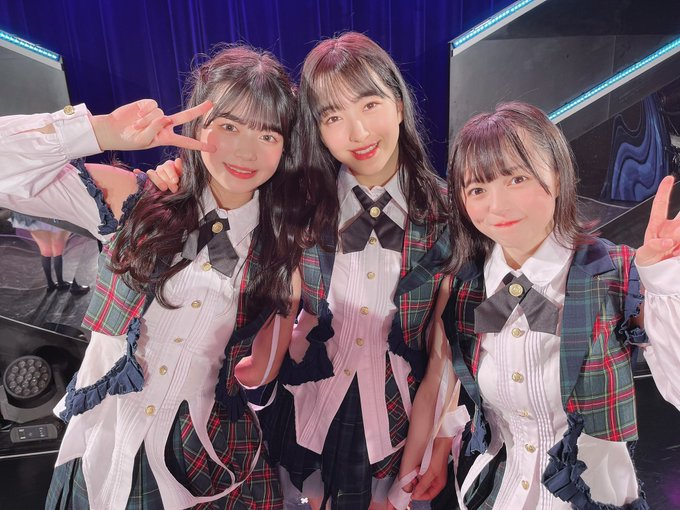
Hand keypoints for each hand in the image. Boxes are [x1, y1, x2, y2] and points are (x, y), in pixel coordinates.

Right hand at [90, 99, 214, 152]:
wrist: (113, 130)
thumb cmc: (129, 140)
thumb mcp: (143, 141)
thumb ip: (155, 130)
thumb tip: (165, 117)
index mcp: (166, 138)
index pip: (186, 142)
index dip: (199, 145)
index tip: (213, 149)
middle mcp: (164, 125)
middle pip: (185, 117)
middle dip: (198, 111)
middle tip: (212, 104)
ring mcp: (157, 114)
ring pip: (160, 113)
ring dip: (147, 121)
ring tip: (136, 126)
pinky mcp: (148, 105)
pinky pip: (152, 105)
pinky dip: (144, 111)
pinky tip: (137, 115)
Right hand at [137, 158, 183, 192]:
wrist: (175, 193)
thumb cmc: (179, 185)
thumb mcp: (183, 177)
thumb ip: (180, 169)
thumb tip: (178, 159)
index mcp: (169, 166)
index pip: (168, 166)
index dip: (171, 173)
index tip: (176, 181)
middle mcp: (161, 168)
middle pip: (161, 170)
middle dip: (168, 180)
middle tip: (174, 189)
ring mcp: (153, 174)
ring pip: (152, 173)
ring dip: (158, 181)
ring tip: (164, 188)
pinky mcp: (147, 180)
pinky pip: (141, 175)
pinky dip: (138, 173)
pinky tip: (136, 171)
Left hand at [411, 437, 450, 500]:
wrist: (439, 443)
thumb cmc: (439, 456)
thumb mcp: (431, 472)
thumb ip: (423, 484)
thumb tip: (416, 494)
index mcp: (438, 484)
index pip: (428, 495)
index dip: (420, 496)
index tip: (412, 494)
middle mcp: (435, 480)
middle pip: (424, 488)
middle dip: (417, 485)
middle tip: (413, 481)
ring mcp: (430, 473)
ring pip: (421, 481)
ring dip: (416, 478)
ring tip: (415, 473)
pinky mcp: (427, 467)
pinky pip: (420, 473)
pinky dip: (417, 472)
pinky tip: (416, 468)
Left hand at [636, 175, 679, 265]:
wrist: (658, 275)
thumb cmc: (648, 262)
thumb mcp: (644, 256)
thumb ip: (652, 248)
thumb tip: (666, 242)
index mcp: (657, 226)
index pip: (660, 205)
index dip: (664, 191)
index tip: (668, 178)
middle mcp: (673, 228)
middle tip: (675, 230)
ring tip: (674, 251)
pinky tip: (677, 254)